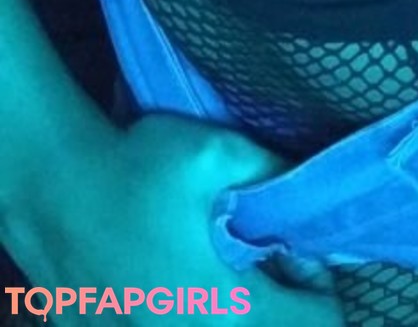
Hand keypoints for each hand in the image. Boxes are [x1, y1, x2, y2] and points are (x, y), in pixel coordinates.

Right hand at [11, 112, 341, 326]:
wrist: (54, 188)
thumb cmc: (138, 170)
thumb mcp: (221, 153)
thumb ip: (276, 174)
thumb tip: (304, 194)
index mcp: (232, 309)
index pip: (319, 322)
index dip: (316, 279)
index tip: (289, 246)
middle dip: (277, 299)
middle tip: (258, 256)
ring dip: (230, 307)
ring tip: (215, 267)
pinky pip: (172, 326)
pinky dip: (184, 310)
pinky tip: (170, 277)